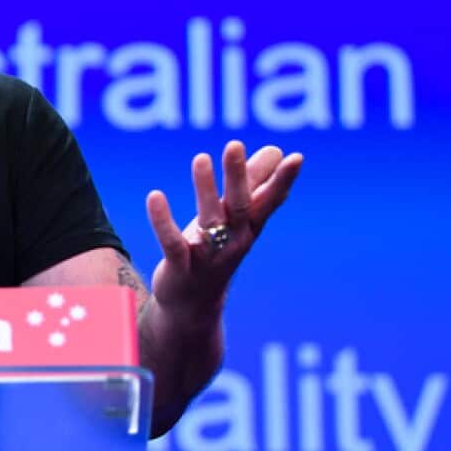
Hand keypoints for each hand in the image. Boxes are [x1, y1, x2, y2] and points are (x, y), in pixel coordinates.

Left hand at [145, 141, 302, 324]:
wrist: (193, 305)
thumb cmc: (214, 251)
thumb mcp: (234, 218)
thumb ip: (254, 183)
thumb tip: (276, 150)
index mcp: (249, 227)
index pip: (269, 201)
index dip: (283, 182)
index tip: (296, 158)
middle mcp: (233, 241)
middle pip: (240, 206)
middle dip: (239, 176)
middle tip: (235, 145)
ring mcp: (207, 255)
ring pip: (209, 220)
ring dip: (204, 189)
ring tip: (200, 158)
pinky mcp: (181, 266)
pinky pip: (172, 242)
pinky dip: (163, 221)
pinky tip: (155, 196)